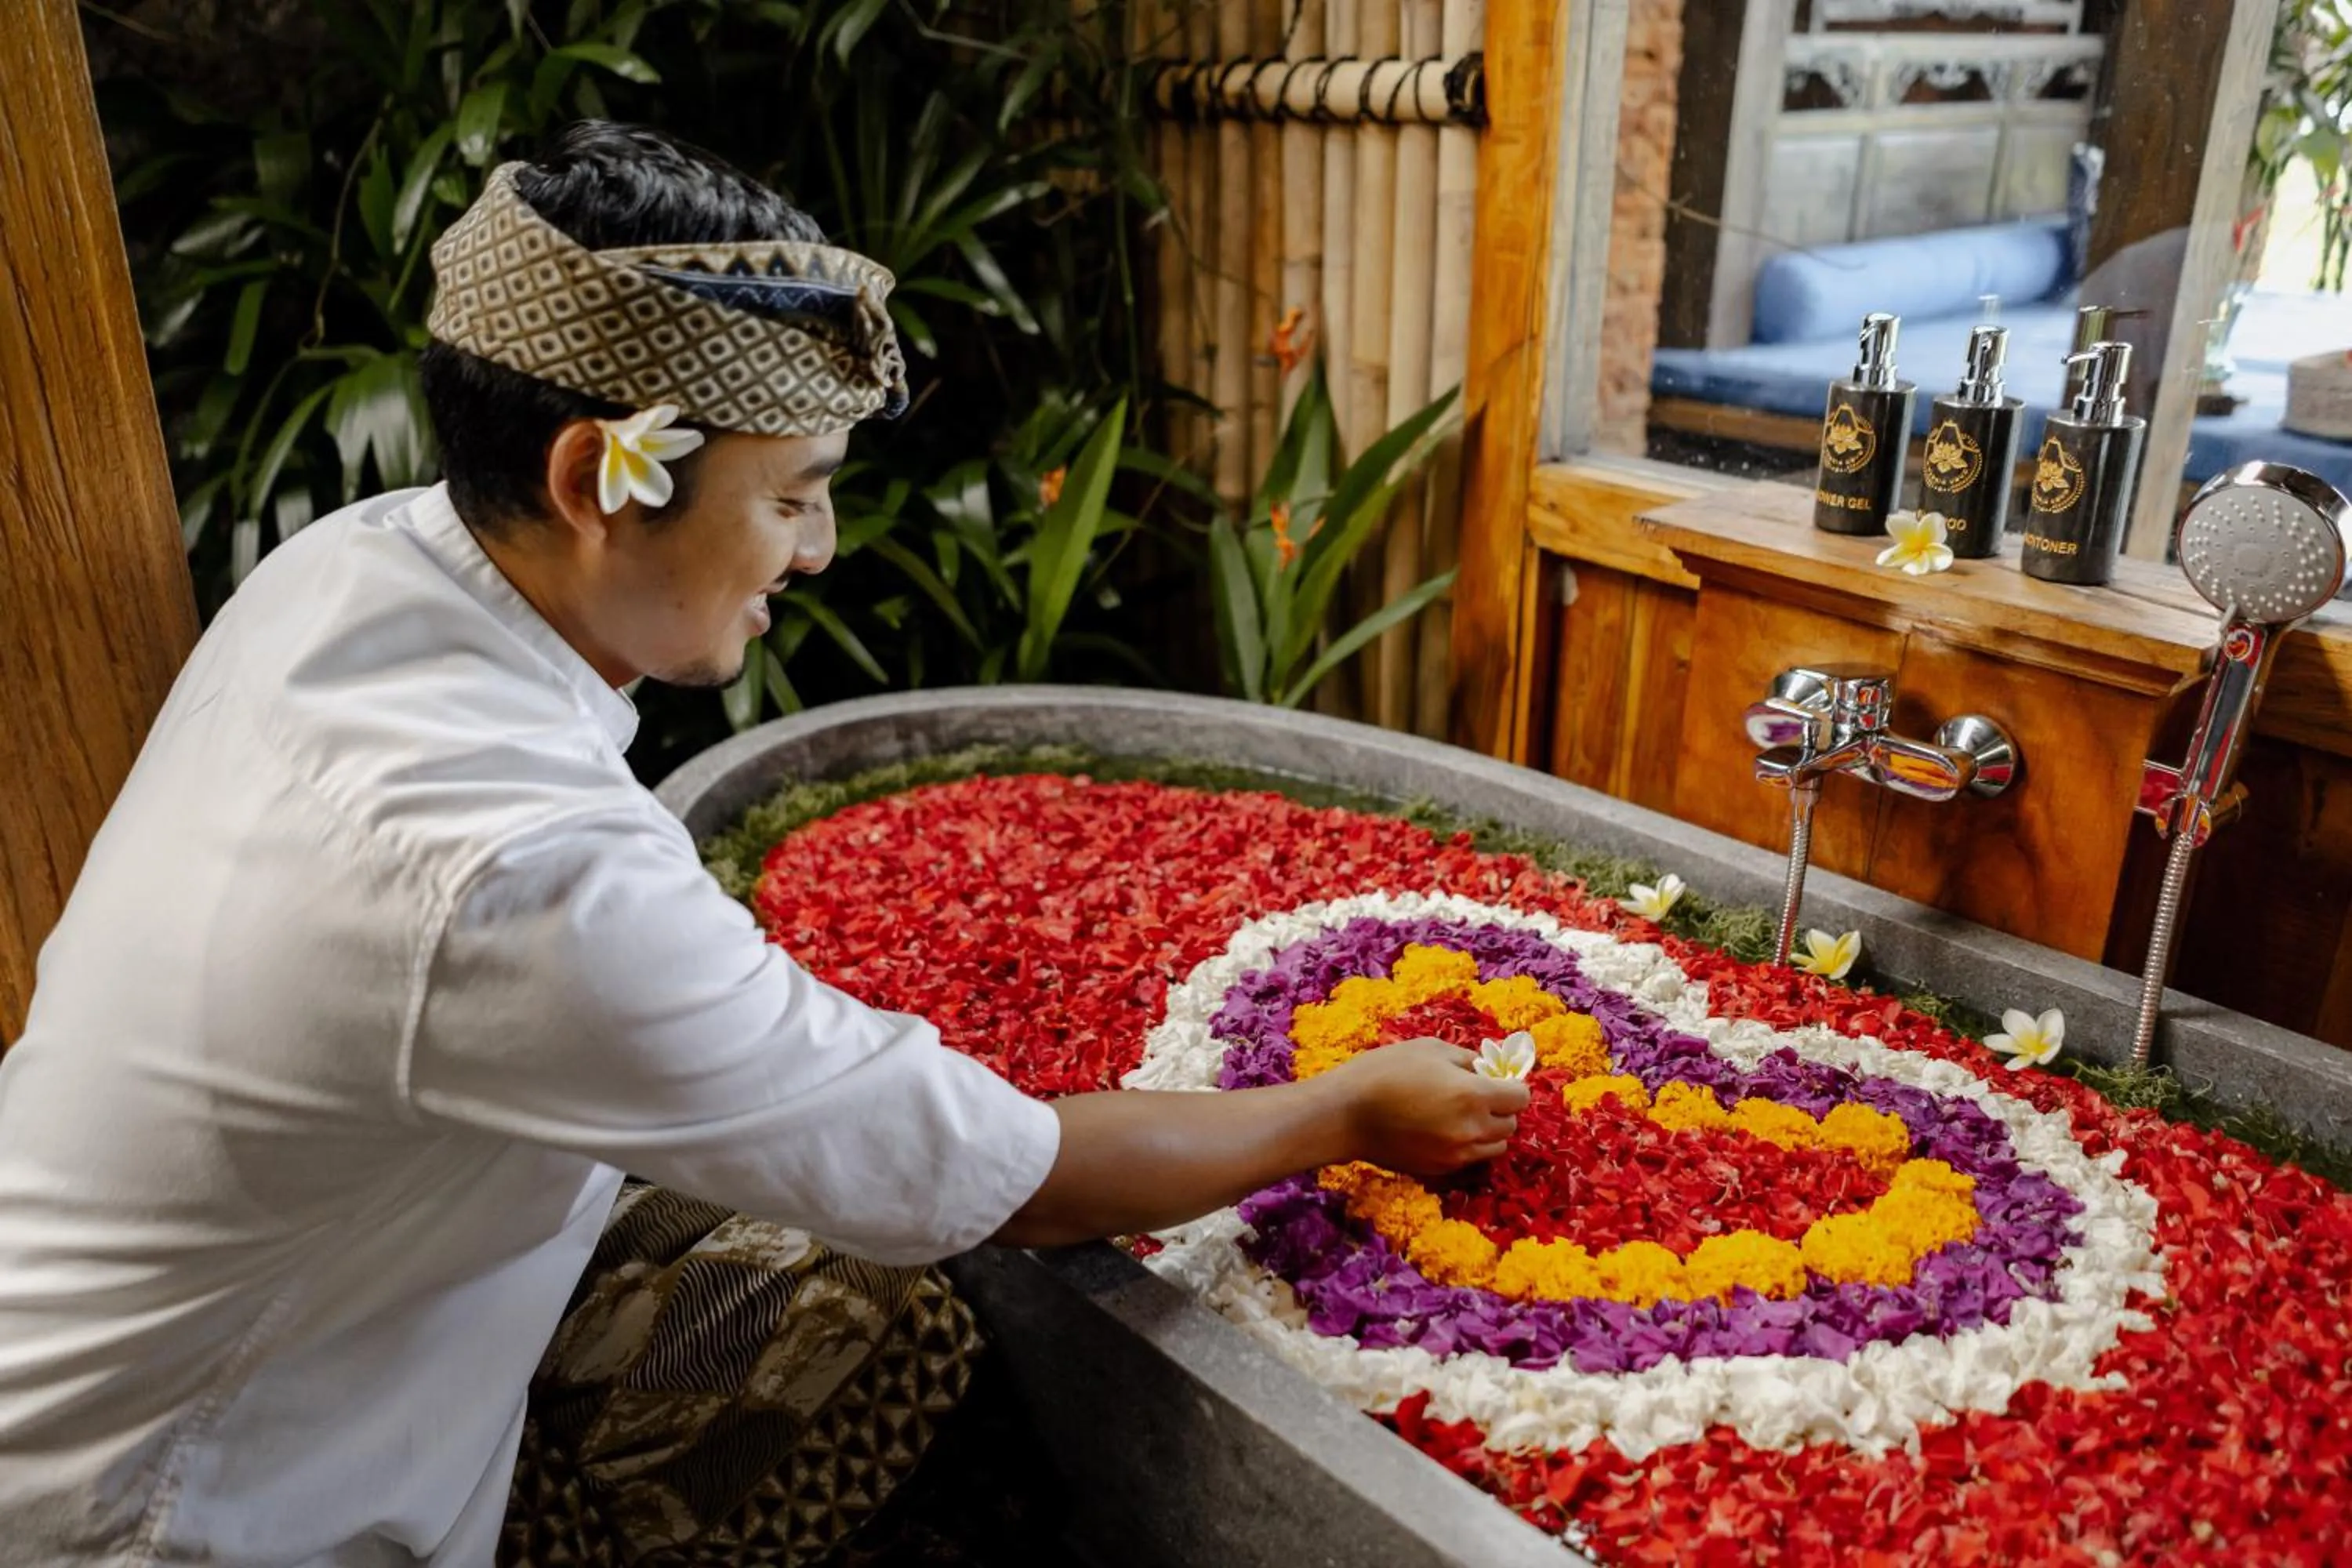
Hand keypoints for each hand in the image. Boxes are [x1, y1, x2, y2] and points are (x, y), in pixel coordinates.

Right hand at [1320, 1037, 1528, 1176]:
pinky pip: (1469, 1159)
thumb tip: (1487, 1069)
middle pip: (1511, 1125)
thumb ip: (1467, 1059)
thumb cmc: (1384, 1071)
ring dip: (1488, 1131)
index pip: (1521, 1097)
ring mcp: (1456, 1155)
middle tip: (1478, 1095)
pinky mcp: (1440, 1170)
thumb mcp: (1430, 1049)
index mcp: (1474, 1095)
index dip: (1512, 1086)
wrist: (1345, 1114)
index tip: (1496, 1080)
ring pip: (1495, 1147)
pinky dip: (1467, 1146)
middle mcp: (1472, 1130)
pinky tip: (1441, 1129)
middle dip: (1501, 1109)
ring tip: (1461, 1115)